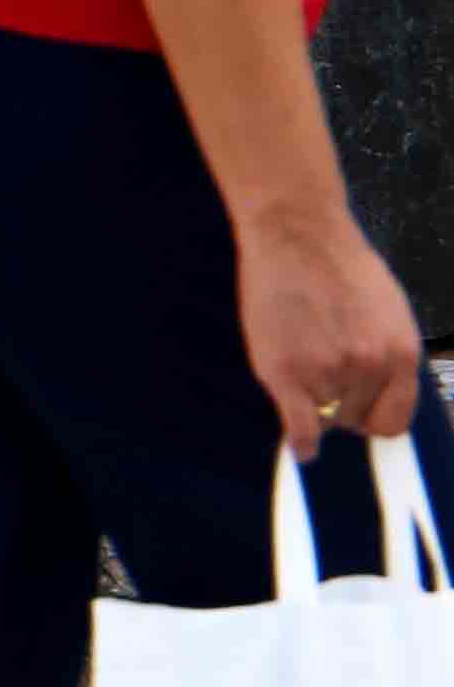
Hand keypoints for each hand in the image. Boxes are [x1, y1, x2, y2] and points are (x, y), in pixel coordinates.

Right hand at [242, 207, 429, 455]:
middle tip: (321, 375)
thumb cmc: (339, 266)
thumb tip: (380, 394)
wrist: (296, 235)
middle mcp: (369, 368)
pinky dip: (302, 443)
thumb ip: (386, 356)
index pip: (395, 420)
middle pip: (355, 419)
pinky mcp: (285, 373)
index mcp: (400, 354)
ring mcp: (326, 372)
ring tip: (300, 361)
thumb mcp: (388, 313)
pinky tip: (301, 451)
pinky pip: (300, 426)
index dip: (375, 420)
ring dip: (312, 401)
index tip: (362, 419)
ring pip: (324, 417)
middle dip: (340, 405)